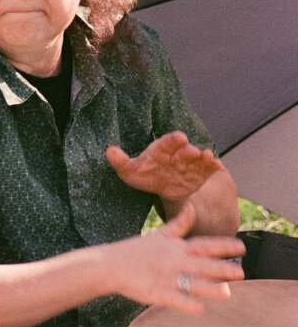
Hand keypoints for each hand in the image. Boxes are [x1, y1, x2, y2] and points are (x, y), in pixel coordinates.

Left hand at [106, 131, 222, 201]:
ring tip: (207, 156)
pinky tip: (217, 166)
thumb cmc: (146, 175)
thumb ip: (121, 162)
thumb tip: (109, 151)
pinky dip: (214, 166)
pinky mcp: (202, 173)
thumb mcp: (131, 171)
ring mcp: (192, 163)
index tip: (179, 138)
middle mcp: (179, 153)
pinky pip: (209, 168)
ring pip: (199, 157)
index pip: (168, 142)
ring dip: (204, 156)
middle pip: (185, 150)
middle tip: (193, 151)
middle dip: (189, 150)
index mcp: (163, 149)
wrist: (165, 189)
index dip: (173, 140)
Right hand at [107, 202, 244, 313]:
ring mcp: (165, 277)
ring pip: (190, 282)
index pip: (203, 245)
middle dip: (221, 268)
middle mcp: (174, 261)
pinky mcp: (154, 292)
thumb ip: (179, 224)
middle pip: (201, 264)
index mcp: (176, 247)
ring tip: (227, 292)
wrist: (111, 264)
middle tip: (241, 272)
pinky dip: (185, 303)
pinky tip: (199, 309)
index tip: (241, 247)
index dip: (222, 245)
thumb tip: (191, 206)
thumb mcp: (160, 235)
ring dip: (209, 287)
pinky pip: (173, 299)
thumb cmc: (137, 250)